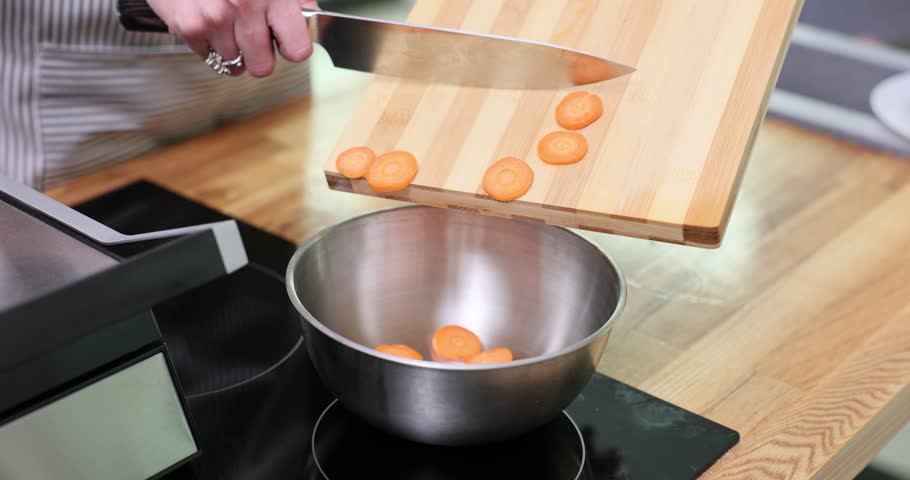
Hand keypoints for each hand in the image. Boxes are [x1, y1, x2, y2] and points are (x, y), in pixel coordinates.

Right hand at [146, 0, 318, 76]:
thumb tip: (314, 18)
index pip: (297, 50)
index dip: (292, 48)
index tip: (285, 41)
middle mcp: (245, 7)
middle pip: (262, 67)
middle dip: (258, 56)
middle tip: (252, 36)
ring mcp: (215, 18)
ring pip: (233, 64)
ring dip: (232, 48)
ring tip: (227, 23)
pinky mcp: (190, 25)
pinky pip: (208, 57)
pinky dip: (208, 44)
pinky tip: (209, 21)